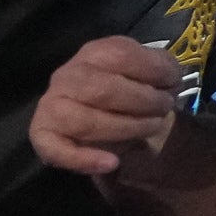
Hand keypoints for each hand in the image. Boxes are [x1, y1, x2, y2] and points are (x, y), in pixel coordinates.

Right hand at [28, 36, 184, 179]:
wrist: (112, 120)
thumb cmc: (134, 92)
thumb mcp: (151, 73)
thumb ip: (163, 68)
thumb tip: (170, 79)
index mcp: (96, 53)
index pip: (121, 54)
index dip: (154, 70)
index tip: (173, 84)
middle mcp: (68, 74)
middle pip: (101, 90)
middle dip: (142, 102)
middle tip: (163, 109)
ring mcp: (51, 104)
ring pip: (83, 120)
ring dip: (124, 128)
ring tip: (149, 129)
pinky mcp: (43, 134)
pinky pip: (55, 149)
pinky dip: (85, 159)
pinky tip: (112, 163)